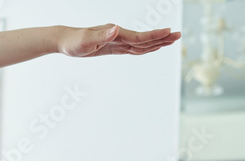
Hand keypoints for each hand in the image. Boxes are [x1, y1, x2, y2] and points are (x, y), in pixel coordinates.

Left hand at [58, 24, 180, 57]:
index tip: (169, 33)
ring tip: (171, 41)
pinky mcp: (112, 47)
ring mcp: (116, 41)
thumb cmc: (73, 41)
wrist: (64, 41)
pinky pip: (131, 48)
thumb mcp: (85, 41)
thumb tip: (116, 29)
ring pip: (140, 44)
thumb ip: (101, 36)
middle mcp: (118, 35)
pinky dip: (143, 48)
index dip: (154, 36)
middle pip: (144, 39)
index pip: (138, 36)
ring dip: (156, 43)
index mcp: (115, 33)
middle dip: (161, 38)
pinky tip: (151, 48)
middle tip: (179, 36)